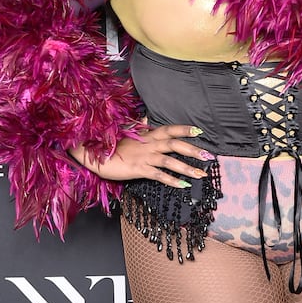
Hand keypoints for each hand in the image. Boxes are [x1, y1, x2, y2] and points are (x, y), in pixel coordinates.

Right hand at [69, 125, 211, 183]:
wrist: (92, 153)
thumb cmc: (110, 144)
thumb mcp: (126, 132)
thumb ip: (139, 125)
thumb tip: (146, 116)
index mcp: (146, 135)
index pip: (169, 129)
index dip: (184, 129)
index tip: (199, 131)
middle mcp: (148, 144)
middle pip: (174, 144)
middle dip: (192, 150)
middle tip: (209, 156)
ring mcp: (143, 157)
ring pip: (170, 161)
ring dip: (187, 168)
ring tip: (201, 174)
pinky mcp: (138, 169)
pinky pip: (158, 175)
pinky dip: (171, 180)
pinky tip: (183, 186)